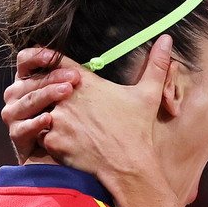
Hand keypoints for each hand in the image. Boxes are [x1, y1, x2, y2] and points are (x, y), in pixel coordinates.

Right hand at [2, 48, 82, 163]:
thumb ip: (68, 77)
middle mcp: (15, 95)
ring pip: (28, 101)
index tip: (55, 56)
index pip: (25, 61)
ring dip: (47, 95)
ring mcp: (13, 115)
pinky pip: (23, 127)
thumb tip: (80, 63)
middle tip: (75, 77)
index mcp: (26, 81)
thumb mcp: (68, 96)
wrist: (60, 154)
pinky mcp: (16, 135)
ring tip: (66, 92)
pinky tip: (49, 119)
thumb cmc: (68, 120)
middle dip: (53, 77)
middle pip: (30, 81)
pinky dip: (36, 122)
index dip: (37, 56)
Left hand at [21, 37, 173, 189]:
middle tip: (61, 106)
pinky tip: (64, 141)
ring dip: (47, 115)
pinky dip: (48, 136)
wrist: (128, 167)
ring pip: (40, 110)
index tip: (54, 71)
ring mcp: (57, 119)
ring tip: (64, 124)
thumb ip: (155, 65)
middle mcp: (66, 97)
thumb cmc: (137, 131)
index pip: (54, 60)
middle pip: (43, 87)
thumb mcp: (148, 95)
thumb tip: (167, 39)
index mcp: (85, 82)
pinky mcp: (51, 140)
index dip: (51, 64)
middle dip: (49, 94)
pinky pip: (40, 133)